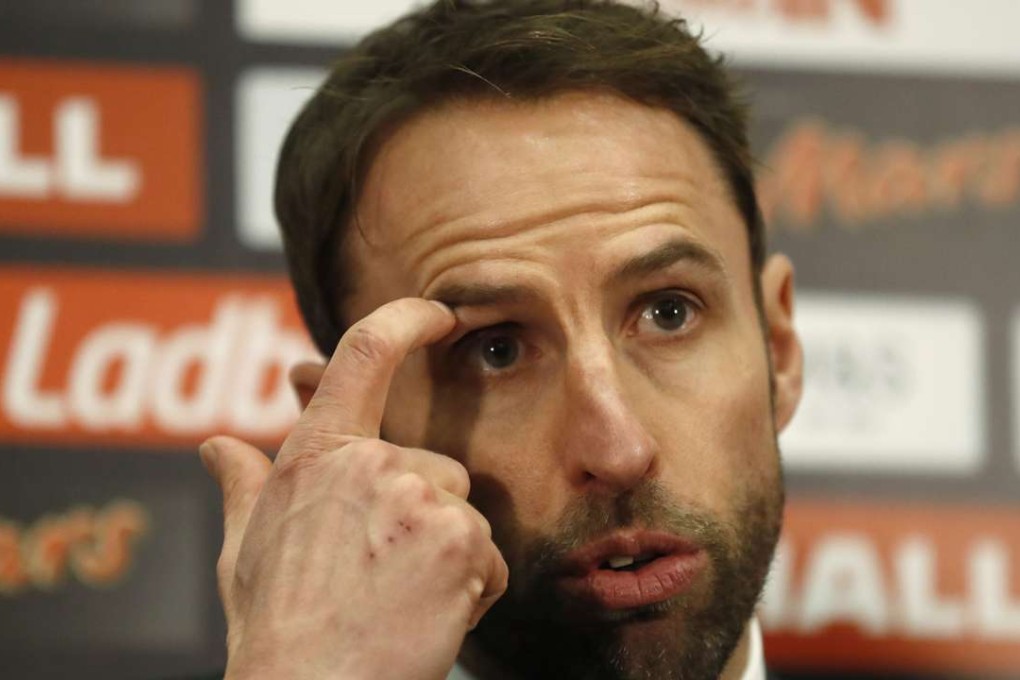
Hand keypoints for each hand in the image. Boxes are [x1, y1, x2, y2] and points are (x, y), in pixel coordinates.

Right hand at [200, 298, 508, 679]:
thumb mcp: (244, 550)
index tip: (437, 312)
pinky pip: (488, 556)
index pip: (364, 354)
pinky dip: (472, 586)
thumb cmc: (277, 625)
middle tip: (380, 574)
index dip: (406, 319)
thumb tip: (216, 448)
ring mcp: (420, 498)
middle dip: (421, 513)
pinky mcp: (462, 540)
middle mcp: (371, 462)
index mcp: (316, 453)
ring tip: (399, 600)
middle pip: (433, 464)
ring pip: (462, 512)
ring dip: (446, 553)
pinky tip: (428, 616)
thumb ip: (243, 487)